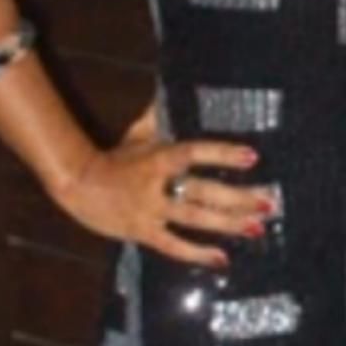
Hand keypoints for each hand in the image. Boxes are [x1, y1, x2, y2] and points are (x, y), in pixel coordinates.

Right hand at [54, 116, 274, 266]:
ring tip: (256, 228)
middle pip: (203, 190)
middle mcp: (157, 183)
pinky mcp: (143, 232)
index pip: (195, 152)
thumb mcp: (137, 134)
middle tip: (268, 201)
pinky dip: (197, 253)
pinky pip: (173, 246)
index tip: (253, 156)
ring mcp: (150, 210)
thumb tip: (169, 87)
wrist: (77, 184)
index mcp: (158, 157)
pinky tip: (222, 258)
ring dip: (227, 224)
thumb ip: (158, 116)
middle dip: (237, 197)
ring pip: (194, 218)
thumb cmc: (113, 158)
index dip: (223, 153)